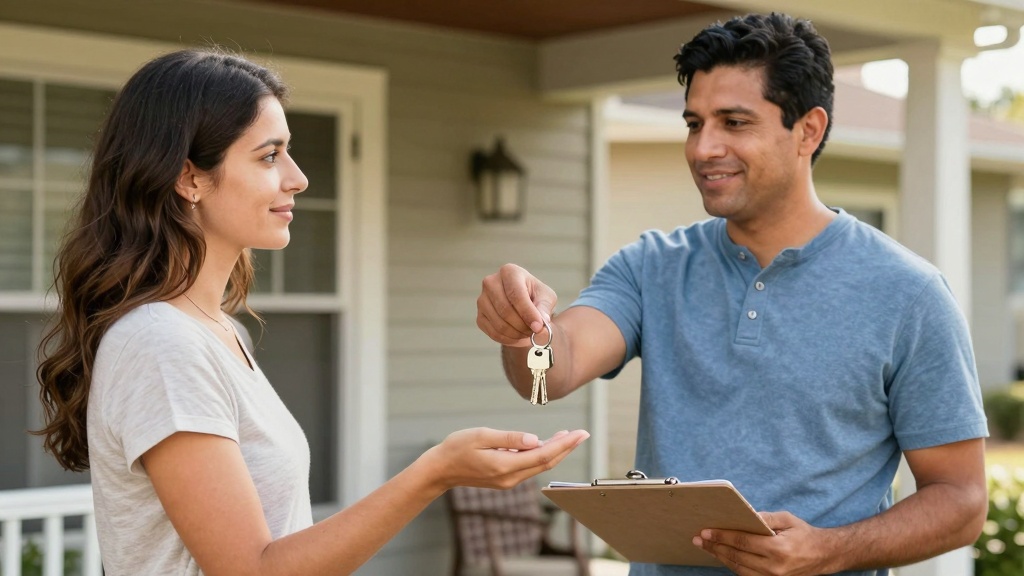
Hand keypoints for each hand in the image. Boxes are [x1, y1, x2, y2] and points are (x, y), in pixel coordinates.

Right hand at [424, 427, 588, 490]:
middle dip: (566, 448)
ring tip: (568, 436)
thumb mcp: (481, 436)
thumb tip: (536, 440)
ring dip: (555, 451)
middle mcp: (510, 478)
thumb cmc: (457, 448)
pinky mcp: (504, 479)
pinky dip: (541, 455)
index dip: (564, 444)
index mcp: (505, 466)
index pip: (543, 455)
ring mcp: (508, 481)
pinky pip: (529, 467)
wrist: (440, 470)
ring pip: (539, 466)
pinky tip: (547, 444)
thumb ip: (510, 438)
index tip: (580, 434)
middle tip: (582, 434)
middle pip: (546, 463)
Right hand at [477, 263, 557, 346]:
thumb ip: (544, 309)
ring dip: (517, 333)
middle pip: (505, 310)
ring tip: (528, 332)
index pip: (516, 294)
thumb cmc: (535, 296)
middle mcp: (491, 282)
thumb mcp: (546, 297)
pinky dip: (508, 339)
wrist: (523, 303)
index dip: (528, 313)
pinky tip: (518, 335)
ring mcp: (482, 300)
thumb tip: (541, 325)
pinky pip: (493, 333)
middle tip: (535, 332)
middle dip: (523, 326)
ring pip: (499, 324)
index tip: (538, 327)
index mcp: (509, 272)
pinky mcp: (479, 316)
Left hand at [692, 511, 833, 575]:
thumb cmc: (804, 534)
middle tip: (699, 539)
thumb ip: (765, 518)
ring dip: (721, 558)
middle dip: (715, 547)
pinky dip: (733, 566)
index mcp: (778, 549)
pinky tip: (723, 557)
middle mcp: (774, 568)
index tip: (706, 532)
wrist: (824, 556)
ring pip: (739, 569)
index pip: (742, 542)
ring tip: (707, 548)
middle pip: (737, 557)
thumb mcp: (787, 519)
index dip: (722, 537)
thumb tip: (745, 515)